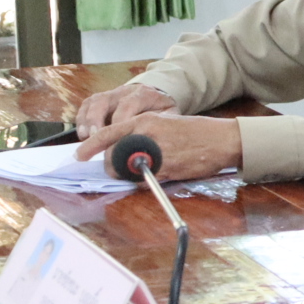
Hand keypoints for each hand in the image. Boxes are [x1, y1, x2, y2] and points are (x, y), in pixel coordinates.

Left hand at [74, 112, 240, 180]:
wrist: (223, 139)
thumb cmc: (197, 131)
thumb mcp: (166, 122)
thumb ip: (144, 133)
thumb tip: (124, 149)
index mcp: (145, 120)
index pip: (108, 133)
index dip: (90, 146)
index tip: (79, 155)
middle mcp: (148, 135)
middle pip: (114, 155)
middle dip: (110, 165)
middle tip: (113, 170)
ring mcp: (157, 152)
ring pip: (128, 169)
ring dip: (128, 175)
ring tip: (136, 173)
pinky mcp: (168, 169)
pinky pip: (146, 180)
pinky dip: (145, 182)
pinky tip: (153, 177)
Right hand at [76, 82, 175, 135]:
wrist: (158, 96)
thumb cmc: (162, 110)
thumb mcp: (169, 115)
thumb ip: (161, 126)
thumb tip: (152, 144)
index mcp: (144, 93)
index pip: (128, 104)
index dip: (120, 119)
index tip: (117, 137)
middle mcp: (124, 91)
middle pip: (104, 100)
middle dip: (96, 119)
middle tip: (94, 137)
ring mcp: (110, 94)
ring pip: (93, 102)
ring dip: (86, 120)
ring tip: (85, 137)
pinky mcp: (101, 99)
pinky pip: (86, 105)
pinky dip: (81, 119)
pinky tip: (82, 134)